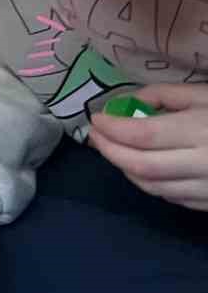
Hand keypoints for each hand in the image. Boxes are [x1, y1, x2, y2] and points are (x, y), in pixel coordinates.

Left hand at [88, 83, 207, 208]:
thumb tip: (129, 103)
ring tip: (114, 150)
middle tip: (95, 136)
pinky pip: (173, 198)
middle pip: (141, 167)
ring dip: (126, 169)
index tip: (95, 118)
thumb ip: (165, 95)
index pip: (143, 136)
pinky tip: (143, 167)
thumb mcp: (206, 94)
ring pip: (153, 188)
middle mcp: (205, 165)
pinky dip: (150, 183)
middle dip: (110, 152)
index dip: (111, 129)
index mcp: (201, 131)